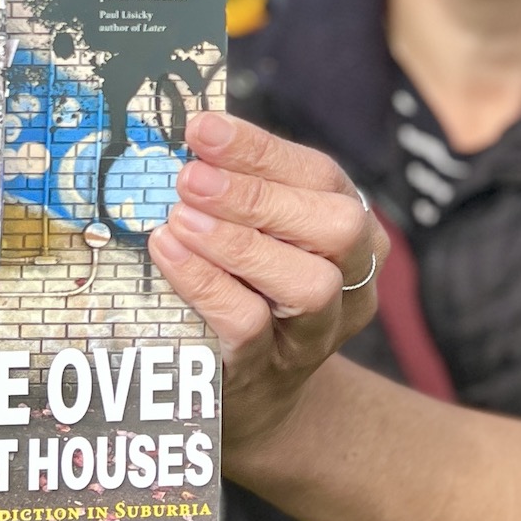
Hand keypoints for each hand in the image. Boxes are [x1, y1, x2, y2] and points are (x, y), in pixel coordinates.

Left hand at [149, 111, 386, 458]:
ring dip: (239, 243)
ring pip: (308, 284)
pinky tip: (168, 253)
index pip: (321, 176)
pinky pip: (250, 326)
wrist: (259, 392)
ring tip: (180, 217)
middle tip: (190, 177)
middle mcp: (352, 278)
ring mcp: (320, 331)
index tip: (203, 128)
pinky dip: (207, 285)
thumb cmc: (254, 287)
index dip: (262, 150)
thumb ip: (240, 187)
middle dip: (258, 196)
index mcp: (352, 227)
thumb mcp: (263, 233)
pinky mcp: (274, 370)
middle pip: (336, 228)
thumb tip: (190, 135)